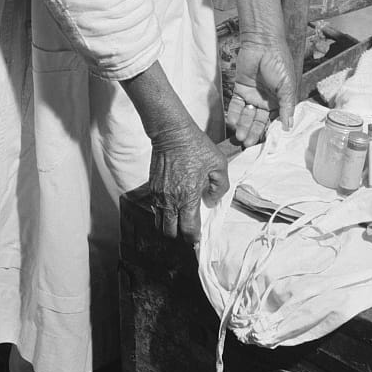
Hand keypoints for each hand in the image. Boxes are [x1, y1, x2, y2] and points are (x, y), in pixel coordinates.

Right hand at [149, 124, 228, 243]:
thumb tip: (211, 202)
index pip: (188, 230)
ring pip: (160, 223)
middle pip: (170, 232)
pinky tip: (173, 207)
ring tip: (179, 221)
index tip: (198, 238)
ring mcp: (158, 195)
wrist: (171, 133)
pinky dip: (163, 214)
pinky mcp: (152, 188)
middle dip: (180, 235)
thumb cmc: (196, 147)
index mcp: (188, 196)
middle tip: (189, 230)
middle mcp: (170, 200)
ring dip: (169, 226)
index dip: (194, 238)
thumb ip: (219, 187)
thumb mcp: (219, 164)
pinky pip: (155, 209)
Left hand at [226, 32, 296, 146]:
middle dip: (252, 132)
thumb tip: (289, 126)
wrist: (262, 43)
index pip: (273, 120)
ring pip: (246, 115)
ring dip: (243, 126)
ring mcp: (252, 95)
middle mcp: (265, 100)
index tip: (264, 143)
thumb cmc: (279, 61)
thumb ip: (286, 106)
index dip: (268, 131)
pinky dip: (234, 114)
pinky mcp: (240, 89)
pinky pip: (236, 104)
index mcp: (279, 101)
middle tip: (246, 143)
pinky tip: (232, 122)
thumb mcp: (287, 85)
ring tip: (239, 137)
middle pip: (258, 120)